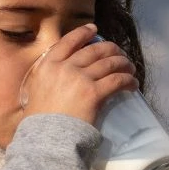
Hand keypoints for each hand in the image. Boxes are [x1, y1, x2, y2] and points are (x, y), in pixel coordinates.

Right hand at [20, 24, 137, 124]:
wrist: (45, 139)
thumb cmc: (39, 122)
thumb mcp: (35, 91)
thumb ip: (48, 79)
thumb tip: (62, 74)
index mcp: (47, 66)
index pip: (68, 42)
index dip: (83, 33)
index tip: (95, 30)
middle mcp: (64, 67)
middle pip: (94, 50)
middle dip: (111, 50)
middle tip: (120, 54)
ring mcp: (79, 79)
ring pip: (109, 63)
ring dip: (123, 64)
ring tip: (130, 69)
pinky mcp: (94, 93)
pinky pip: (117, 80)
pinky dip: (128, 80)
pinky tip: (133, 85)